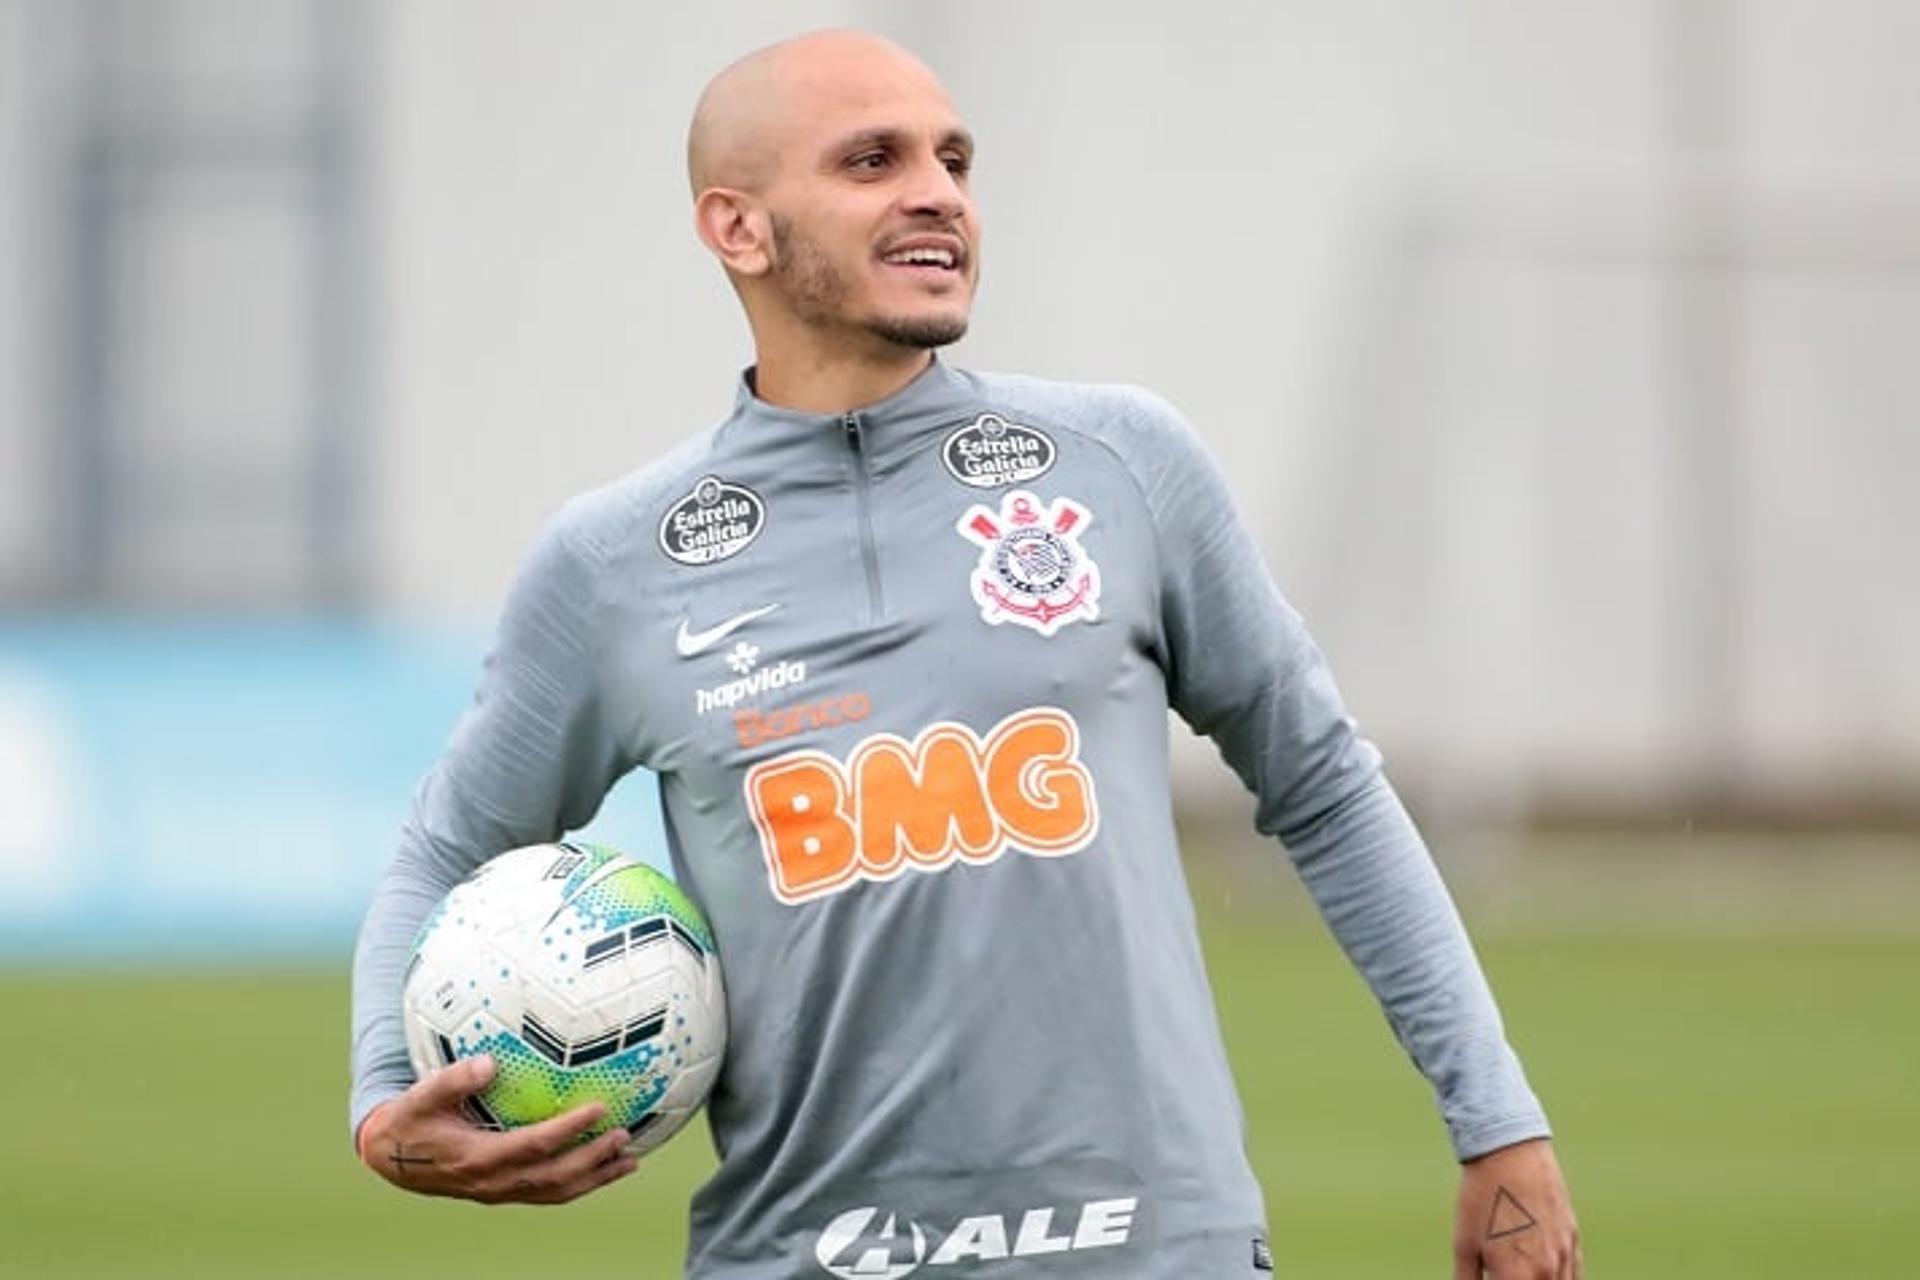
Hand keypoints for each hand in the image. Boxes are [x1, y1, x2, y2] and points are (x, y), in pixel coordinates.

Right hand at [356, 1054, 637, 1203]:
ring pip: (554, 1192)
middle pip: (553, 1178)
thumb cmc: (410, 1118)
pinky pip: (547, 1192)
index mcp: (477, 1157)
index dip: (567, 1130)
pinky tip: (603, 1168)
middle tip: (624, 1136)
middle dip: (592, 1160)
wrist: (391, 1157)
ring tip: (629, 1161)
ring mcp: (499, 1191)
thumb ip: (454, 1079)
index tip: (598, 1108)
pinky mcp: (503, 1191)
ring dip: (594, 1178)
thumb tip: (489, 1062)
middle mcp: (492, 1181)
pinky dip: (579, 1183)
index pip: (532, 1146)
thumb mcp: (422, 1095)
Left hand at [1453, 1137, 1580, 1277]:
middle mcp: (1547, 1273)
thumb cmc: (1482, 1198)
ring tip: (1519, 1272)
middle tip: (1504, 1275)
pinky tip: (1544, 1276)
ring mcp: (1565, 1256)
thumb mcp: (1464, 1244)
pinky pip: (1573, 1276)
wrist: (1510, 1153)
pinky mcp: (1573, 1239)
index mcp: (1517, 1278)